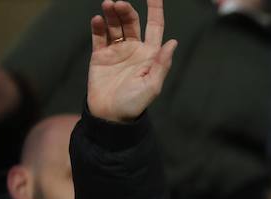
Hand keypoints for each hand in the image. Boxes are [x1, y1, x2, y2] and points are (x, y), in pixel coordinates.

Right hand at [87, 0, 177, 122]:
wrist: (111, 115)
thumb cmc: (135, 104)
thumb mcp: (152, 86)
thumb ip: (162, 64)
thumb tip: (173, 43)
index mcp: (150, 55)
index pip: (155, 26)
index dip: (155, 9)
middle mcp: (134, 49)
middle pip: (131, 22)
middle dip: (126, 10)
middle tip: (118, 3)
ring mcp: (116, 50)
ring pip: (114, 25)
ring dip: (111, 13)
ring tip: (108, 4)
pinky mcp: (100, 55)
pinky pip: (99, 36)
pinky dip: (98, 26)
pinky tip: (97, 20)